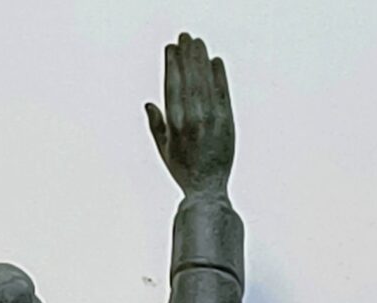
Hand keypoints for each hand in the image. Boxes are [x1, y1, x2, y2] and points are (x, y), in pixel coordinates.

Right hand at [145, 33, 234, 196]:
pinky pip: (222, 93)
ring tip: (198, 43)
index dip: (172, 64)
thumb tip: (149, 103)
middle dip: (187, 55)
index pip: (172, 85)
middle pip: (189, 78)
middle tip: (185, 37)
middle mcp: (192, 120)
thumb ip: (157, 126)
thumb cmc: (183, 171)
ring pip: (205, 82)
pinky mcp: (227, 122)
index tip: (171, 48)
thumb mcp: (164, 150)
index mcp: (174, 125)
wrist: (208, 190)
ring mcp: (211, 120)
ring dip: (201, 59)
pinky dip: (219, 76)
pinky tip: (215, 61)